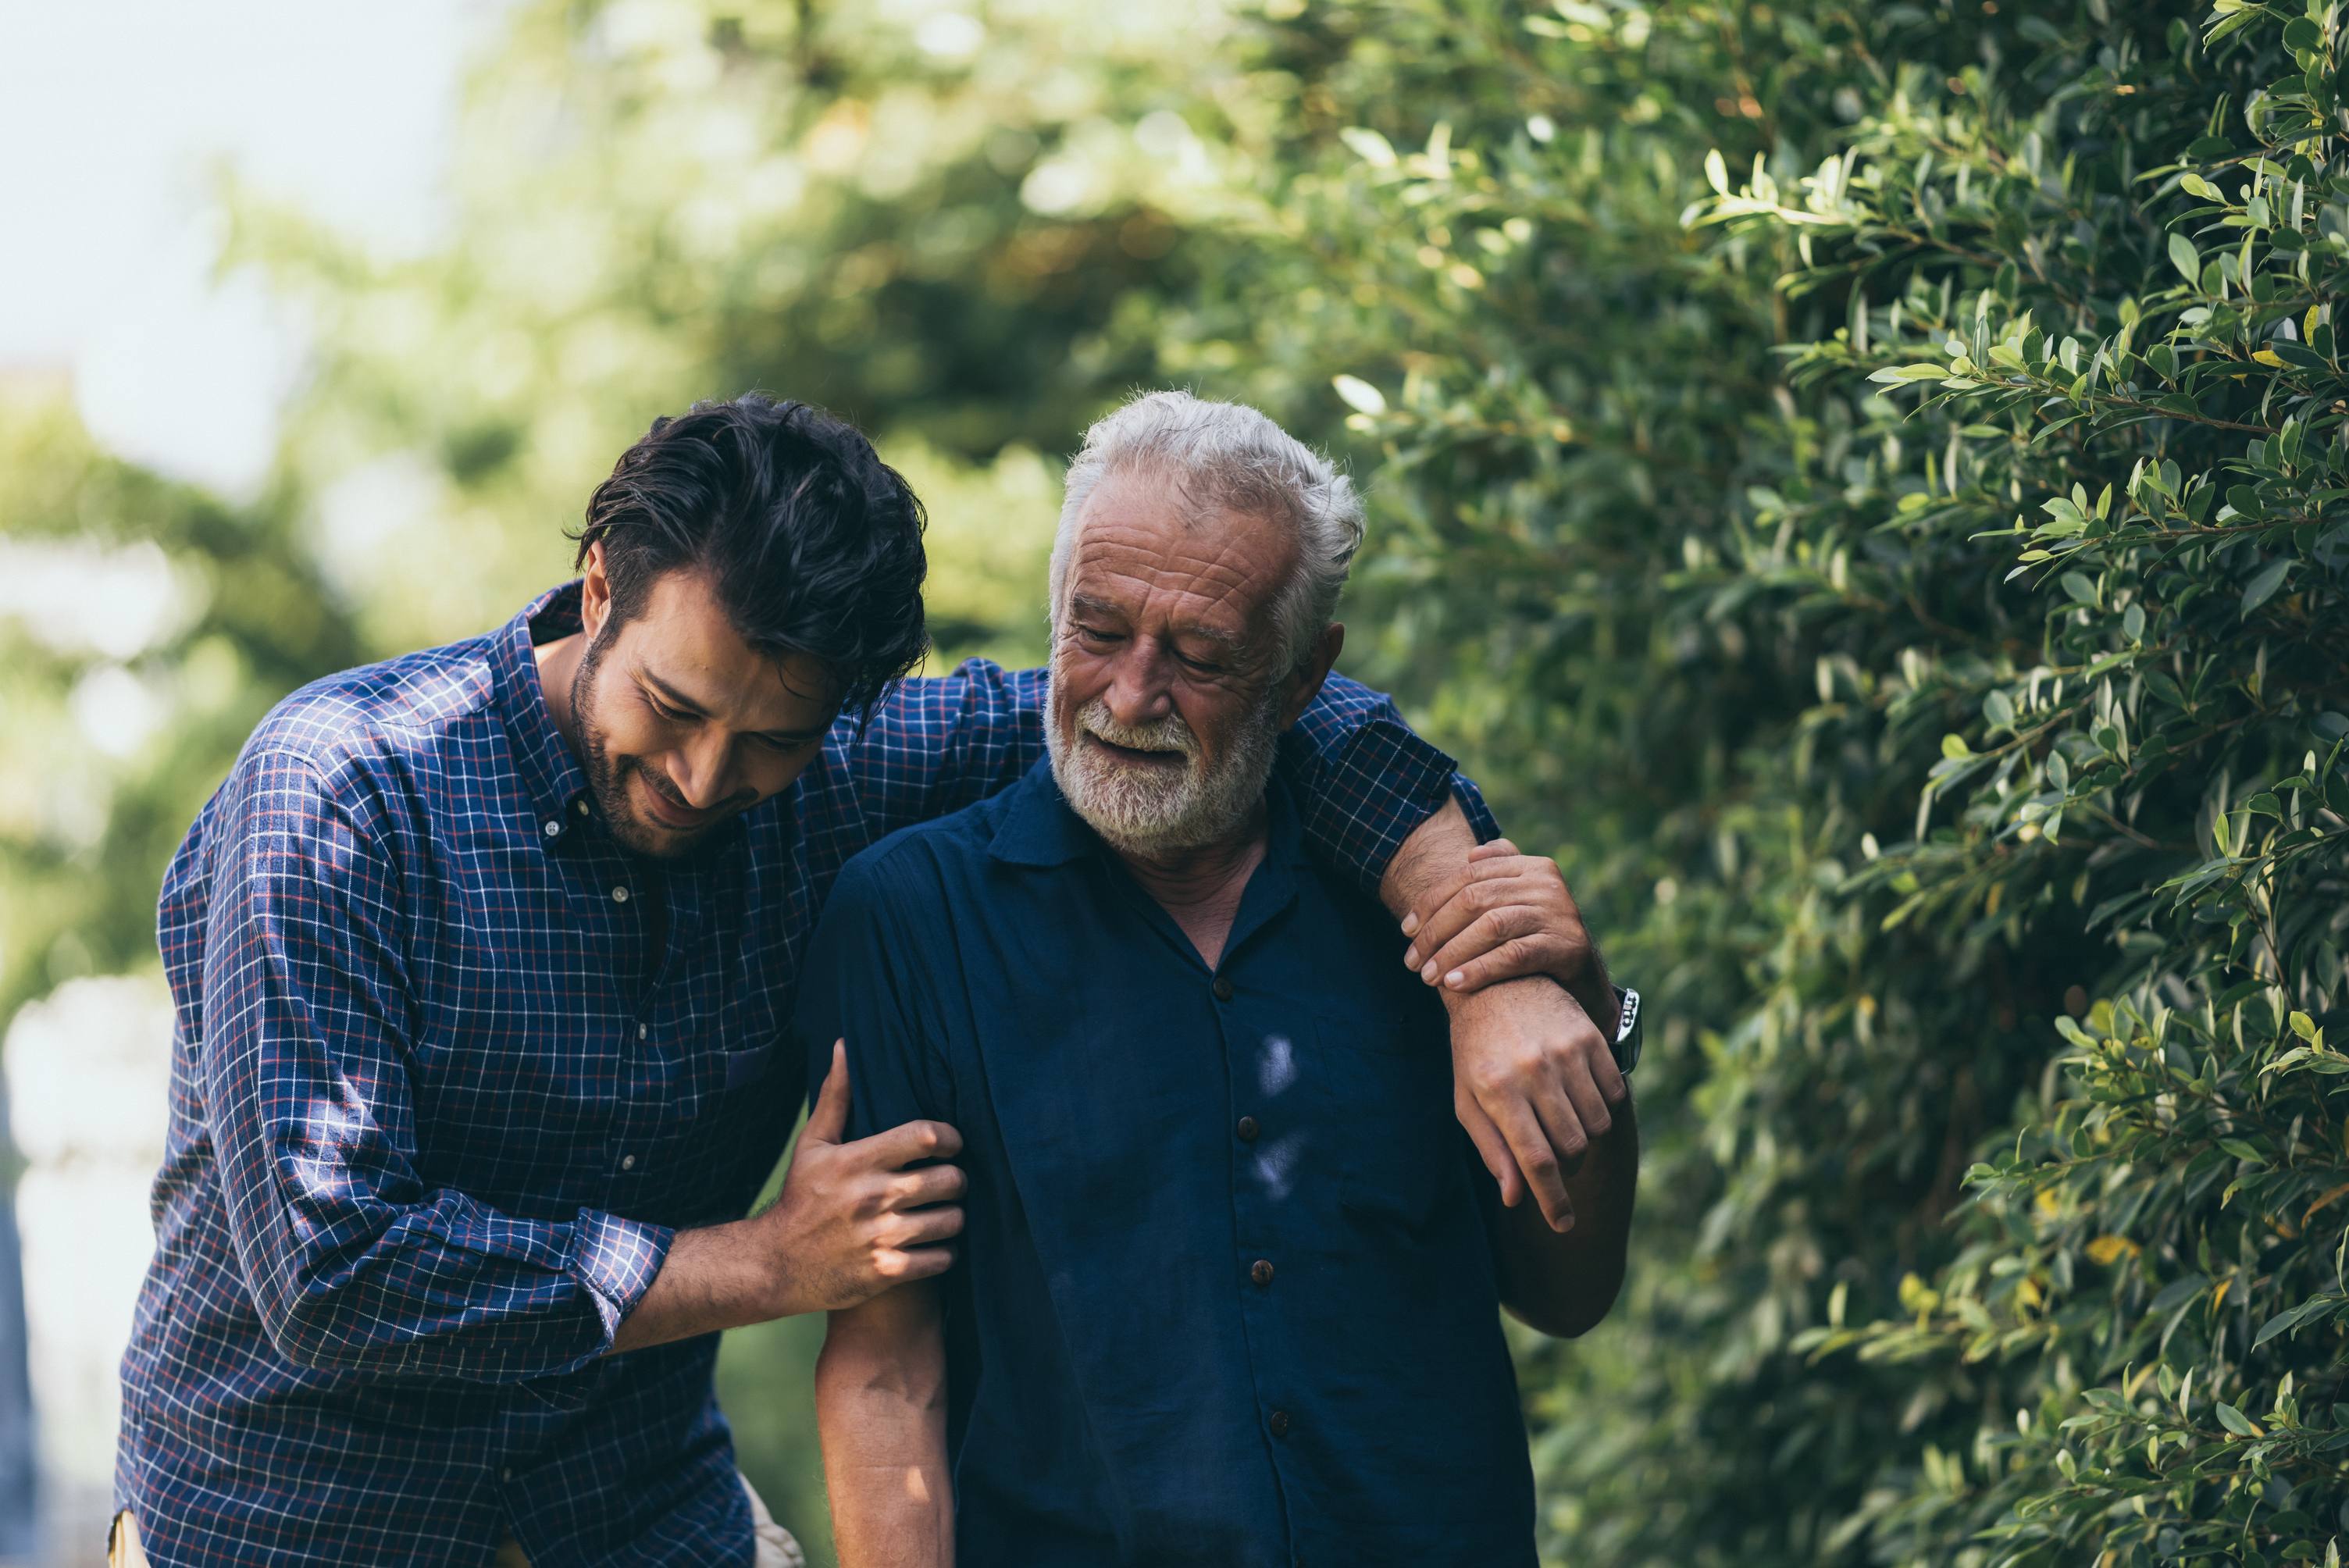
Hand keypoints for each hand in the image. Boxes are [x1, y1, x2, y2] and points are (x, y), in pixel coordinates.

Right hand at [755, 1042, 966, 1315]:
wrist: (774, 1265)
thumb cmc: (801, 1199)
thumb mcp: (813, 1146)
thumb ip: (836, 1097)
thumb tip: (845, 1045)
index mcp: (858, 1161)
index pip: (925, 1137)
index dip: (950, 1137)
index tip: (950, 1144)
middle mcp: (872, 1197)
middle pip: (949, 1180)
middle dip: (957, 1179)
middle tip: (949, 1181)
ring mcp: (880, 1237)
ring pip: (952, 1221)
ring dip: (953, 1217)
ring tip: (942, 1213)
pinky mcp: (886, 1272)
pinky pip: (942, 1259)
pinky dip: (944, 1252)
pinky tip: (933, 1245)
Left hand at [1401, 839, 1614, 1030]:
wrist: (1585, 982)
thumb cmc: (1539, 941)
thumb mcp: (1520, 904)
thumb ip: (1498, 875)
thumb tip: (1470, 855)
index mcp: (1532, 866)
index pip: (1468, 876)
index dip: (1431, 902)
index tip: (1405, 930)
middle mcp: (1547, 883)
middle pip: (1475, 899)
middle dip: (1436, 931)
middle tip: (1413, 962)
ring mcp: (1560, 913)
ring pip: (1491, 926)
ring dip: (1452, 952)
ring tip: (1429, 976)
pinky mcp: (1568, 946)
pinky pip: (1513, 955)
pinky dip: (1480, 969)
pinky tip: (1455, 984)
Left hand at [1445, 977, 1625, 1232]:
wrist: (1494, 984)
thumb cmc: (1474, 1051)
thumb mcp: (1468, 1100)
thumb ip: (1492, 1149)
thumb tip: (1515, 1198)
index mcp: (1497, 1090)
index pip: (1535, 1161)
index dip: (1553, 1200)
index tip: (1563, 1224)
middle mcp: (1534, 1070)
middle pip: (1571, 1147)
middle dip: (1565, 1165)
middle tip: (1552, 1154)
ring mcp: (1565, 1051)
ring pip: (1596, 1125)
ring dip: (1584, 1136)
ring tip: (1561, 1121)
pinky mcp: (1589, 1037)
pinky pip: (1613, 1094)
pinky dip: (1602, 1107)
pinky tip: (1578, 1096)